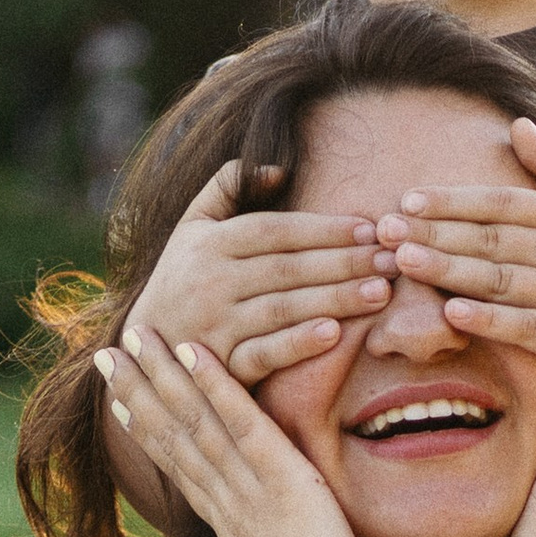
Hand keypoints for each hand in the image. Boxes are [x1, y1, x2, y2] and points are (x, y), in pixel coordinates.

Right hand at [94, 323, 381, 536]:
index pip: (185, 472)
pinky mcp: (282, 483)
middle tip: (108, 355)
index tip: (125, 405)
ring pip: (196, 424)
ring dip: (163, 376)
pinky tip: (193, 351)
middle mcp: (230, 507)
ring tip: (136, 335)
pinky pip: (243, 425)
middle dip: (140, 394)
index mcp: (232, 531)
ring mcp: (251, 493)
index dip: (153, 434)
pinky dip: (217, 387)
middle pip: (175, 440)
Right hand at [128, 160, 392, 388]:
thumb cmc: (179, 281)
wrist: (143, 352)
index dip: (324, 228)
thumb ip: (226, 188)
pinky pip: (264, 354)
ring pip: (283, 308)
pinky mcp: (221, 368)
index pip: (275, 231)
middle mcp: (210, 282)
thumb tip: (277, 168)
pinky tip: (334, 334)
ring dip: (335, 299)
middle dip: (344, 262)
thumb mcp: (190, 228)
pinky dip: (298, 344)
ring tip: (381, 292)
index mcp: (208, 244)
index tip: (369, 227)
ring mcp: (215, 327)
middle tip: (392, 259)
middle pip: (288, 268)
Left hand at [384, 118, 535, 375]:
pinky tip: (450, 313)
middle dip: (435, 233)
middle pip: (491, 239)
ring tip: (403, 261)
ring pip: (499, 279)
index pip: (502, 202)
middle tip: (383, 230)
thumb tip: (517, 123)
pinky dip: (488, 320)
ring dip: (448, 270)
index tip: (409, 199)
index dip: (454, 201)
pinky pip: (524, 327)